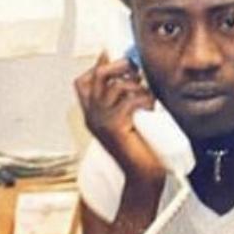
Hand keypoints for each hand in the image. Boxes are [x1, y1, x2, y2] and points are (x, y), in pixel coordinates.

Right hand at [75, 53, 164, 181]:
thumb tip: (132, 70)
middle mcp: (92, 117)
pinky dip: (144, 100)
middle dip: (119, 65)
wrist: (141, 176)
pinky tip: (151, 107)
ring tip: (148, 97)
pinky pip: (130, 101)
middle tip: (135, 69)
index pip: (82, 82)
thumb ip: (123, 99)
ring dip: (137, 87)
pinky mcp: (115, 128)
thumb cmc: (139, 148)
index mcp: (91, 115)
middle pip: (99, 76)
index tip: (117, 58)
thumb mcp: (126, 119)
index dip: (98, 65)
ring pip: (117, 87)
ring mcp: (101, 122)